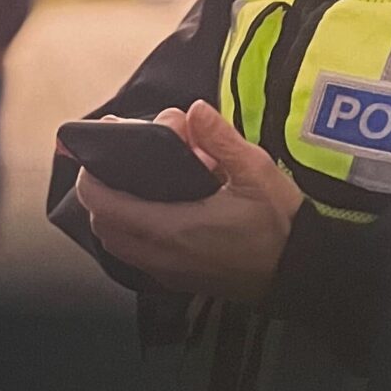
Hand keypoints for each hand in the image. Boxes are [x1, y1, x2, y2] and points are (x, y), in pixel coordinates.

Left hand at [77, 100, 302, 298]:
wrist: (298, 273)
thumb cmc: (278, 225)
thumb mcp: (256, 173)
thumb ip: (221, 140)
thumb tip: (194, 110)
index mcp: (171, 227)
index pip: (103, 204)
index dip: (91, 175)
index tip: (99, 152)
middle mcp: (158, 255)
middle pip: (101, 223)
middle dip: (101, 191)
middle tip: (121, 162)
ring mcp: (164, 271)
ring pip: (115, 242)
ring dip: (115, 212)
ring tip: (138, 182)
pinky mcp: (175, 279)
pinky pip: (135, 254)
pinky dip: (131, 230)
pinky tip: (156, 207)